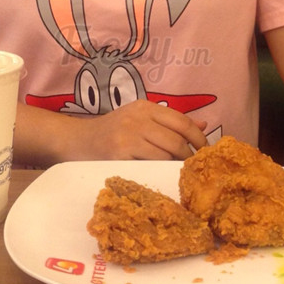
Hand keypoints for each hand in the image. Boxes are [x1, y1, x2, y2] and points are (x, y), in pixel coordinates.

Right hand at [70, 100, 207, 160]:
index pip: (181, 121)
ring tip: (179, 173)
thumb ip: (170, 122)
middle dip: (189, 156)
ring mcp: (127, 137)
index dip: (198, 138)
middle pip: (176, 140)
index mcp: (145, 107)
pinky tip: (161, 176)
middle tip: (194, 168)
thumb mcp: (139, 119)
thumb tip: (203, 126)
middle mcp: (137, 118)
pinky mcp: (119, 155)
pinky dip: (159, 172)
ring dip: (176, 166)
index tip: (206, 151)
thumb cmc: (113, 132)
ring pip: (165, 155)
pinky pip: (149, 166)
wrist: (78, 141)